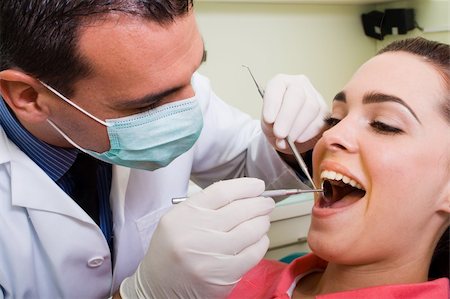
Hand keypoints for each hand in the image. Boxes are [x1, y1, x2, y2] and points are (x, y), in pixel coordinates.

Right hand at [119, 178, 274, 298]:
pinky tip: (259, 239)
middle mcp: (197, 235)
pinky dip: (261, 243)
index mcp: (184, 216)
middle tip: (266, 202)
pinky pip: (253, 254)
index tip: (257, 185)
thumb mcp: (178, 219)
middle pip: (240, 210)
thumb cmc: (171, 250)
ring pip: (250, 231)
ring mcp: (211, 258)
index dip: (245, 186)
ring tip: (263, 220)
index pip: (222, 192)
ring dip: (262, 222)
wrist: (159, 286)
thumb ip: (206, 205)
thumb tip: (243, 194)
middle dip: (260, 204)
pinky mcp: (224, 277)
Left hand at [262, 74, 328, 153]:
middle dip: (287, 117)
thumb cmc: (275, 124)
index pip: (277, 85)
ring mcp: (314, 96)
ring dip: (297, 128)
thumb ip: (271, 126)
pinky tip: (299, 139)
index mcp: (280, 82)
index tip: (269, 120)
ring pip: (311, 108)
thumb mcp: (267, 124)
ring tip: (288, 140)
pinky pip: (320, 120)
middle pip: (296, 95)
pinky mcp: (325, 110)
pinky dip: (308, 133)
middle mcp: (298, 84)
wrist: (288, 133)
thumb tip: (282, 137)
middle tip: (279, 134)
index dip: (273, 103)